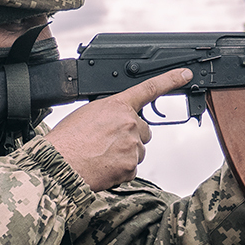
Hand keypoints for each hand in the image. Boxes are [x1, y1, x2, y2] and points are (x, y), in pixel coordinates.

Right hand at [46, 68, 193, 190]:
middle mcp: (129, 123)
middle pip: (144, 130)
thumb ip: (109, 113)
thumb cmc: (67, 139)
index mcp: (117, 105)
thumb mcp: (87, 113)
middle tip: (107, 142)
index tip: (185, 74)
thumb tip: (116, 120)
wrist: (60, 165)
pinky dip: (120, 169)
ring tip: (101, 155)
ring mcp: (132, 145)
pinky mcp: (131, 167)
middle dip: (131, 136)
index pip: (149, 89)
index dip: (170, 80)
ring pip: (138, 150)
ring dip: (125, 154)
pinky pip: (131, 168)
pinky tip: (103, 167)